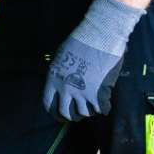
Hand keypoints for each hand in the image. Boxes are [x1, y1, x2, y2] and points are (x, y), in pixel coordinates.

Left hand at [42, 0, 143, 120]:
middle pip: (64, 113)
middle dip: (71, 116)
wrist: (97, 37)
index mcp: (53, 79)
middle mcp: (65, 89)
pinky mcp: (98, 93)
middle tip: (77, 115)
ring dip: (88, 111)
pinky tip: (105, 103)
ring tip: (92, 106)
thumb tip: (63, 84)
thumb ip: (61, 73)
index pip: (48, 103)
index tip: (59, 115)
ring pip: (83, 113)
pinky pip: (101, 110)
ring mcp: (81, 93)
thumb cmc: (80, 42)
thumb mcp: (61, 57)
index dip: (54, 111)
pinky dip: (104, 108)